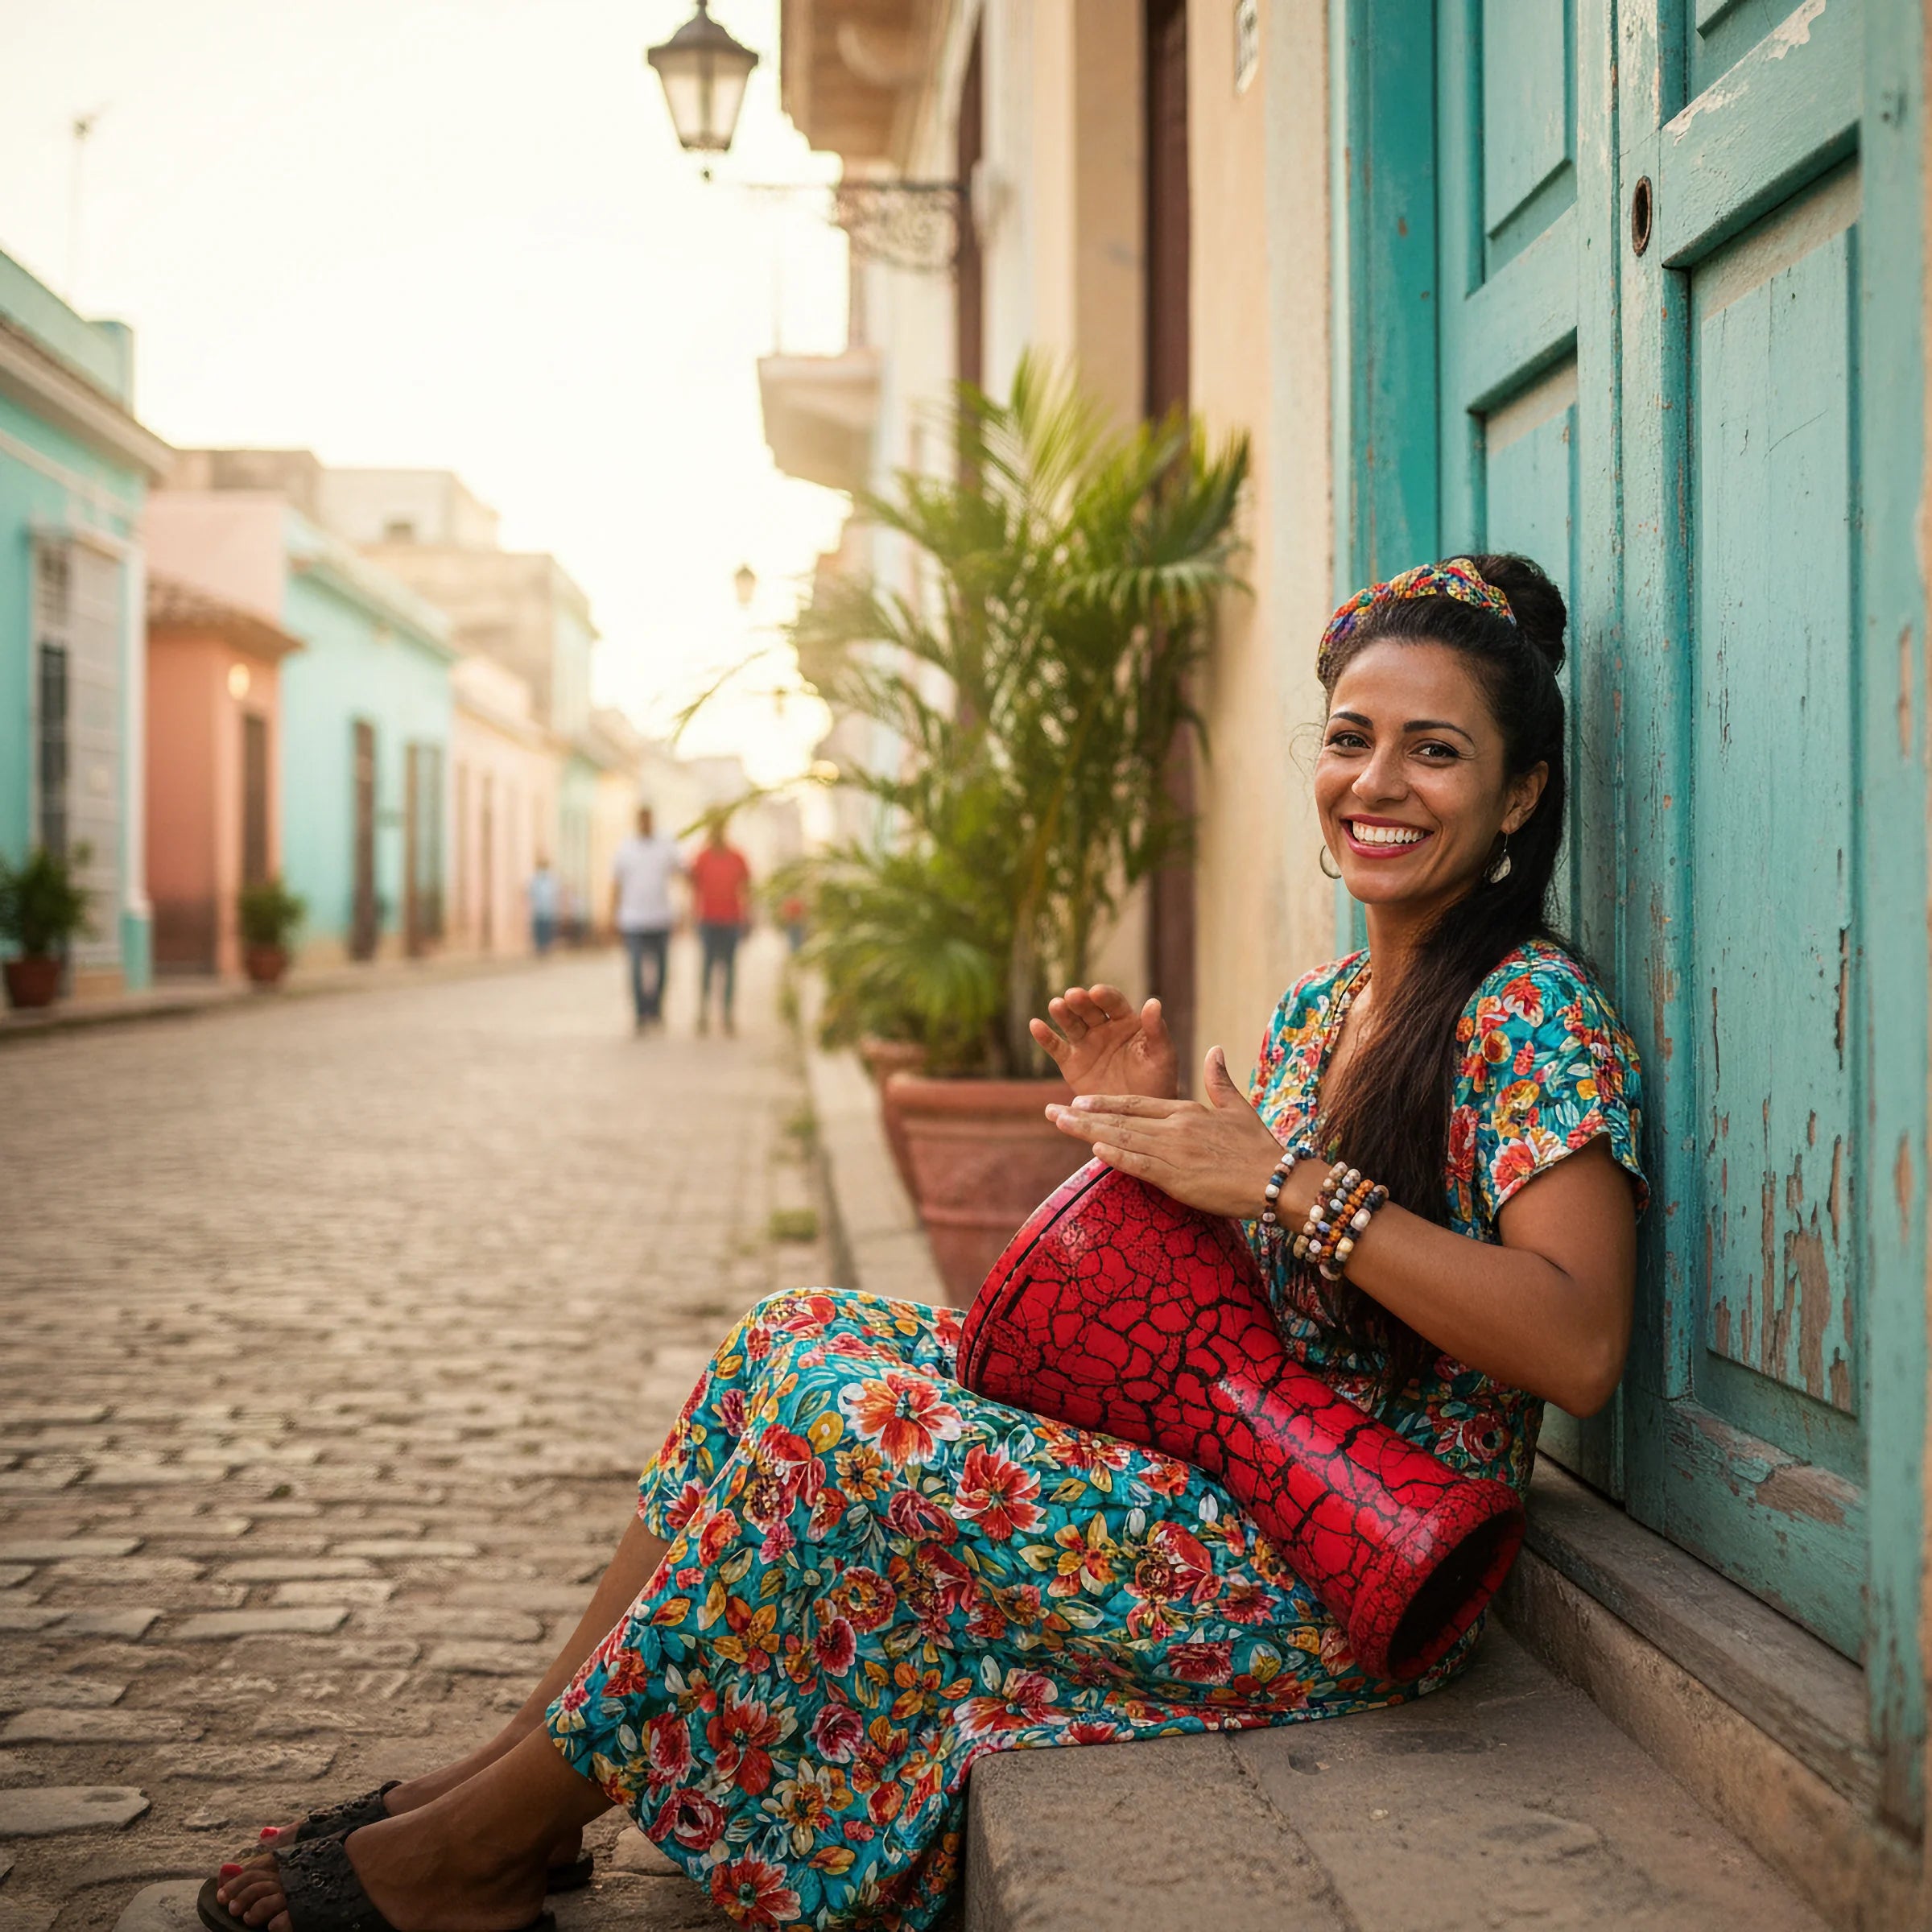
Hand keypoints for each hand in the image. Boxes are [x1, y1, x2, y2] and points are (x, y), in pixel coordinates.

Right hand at [1029, 984, 1177, 1099]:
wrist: (1139, 1114)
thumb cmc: (1157, 1080)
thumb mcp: (1162, 1055)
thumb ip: (1156, 1029)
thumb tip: (1154, 1002)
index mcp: (1126, 1021)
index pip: (1113, 1003)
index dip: (1105, 997)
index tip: (1097, 992)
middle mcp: (1103, 1028)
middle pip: (1088, 1010)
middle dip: (1080, 1002)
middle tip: (1072, 996)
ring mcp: (1085, 1044)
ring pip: (1070, 1024)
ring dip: (1062, 1013)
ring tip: (1056, 1005)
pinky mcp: (1070, 1063)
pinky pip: (1056, 1047)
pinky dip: (1044, 1037)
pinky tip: (1035, 1025)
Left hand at [1044, 1046, 1298, 1219]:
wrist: (1278, 1180)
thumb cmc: (1259, 1148)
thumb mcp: (1237, 1108)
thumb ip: (1220, 1079)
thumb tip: (1214, 1050)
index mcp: (1186, 1111)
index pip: (1135, 1104)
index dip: (1103, 1103)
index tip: (1076, 1101)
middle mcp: (1175, 1128)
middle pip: (1120, 1119)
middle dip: (1082, 1116)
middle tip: (1049, 1111)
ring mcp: (1175, 1152)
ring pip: (1122, 1139)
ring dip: (1087, 1132)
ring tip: (1058, 1124)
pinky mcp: (1179, 1178)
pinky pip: (1141, 1166)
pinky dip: (1117, 1157)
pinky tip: (1093, 1150)